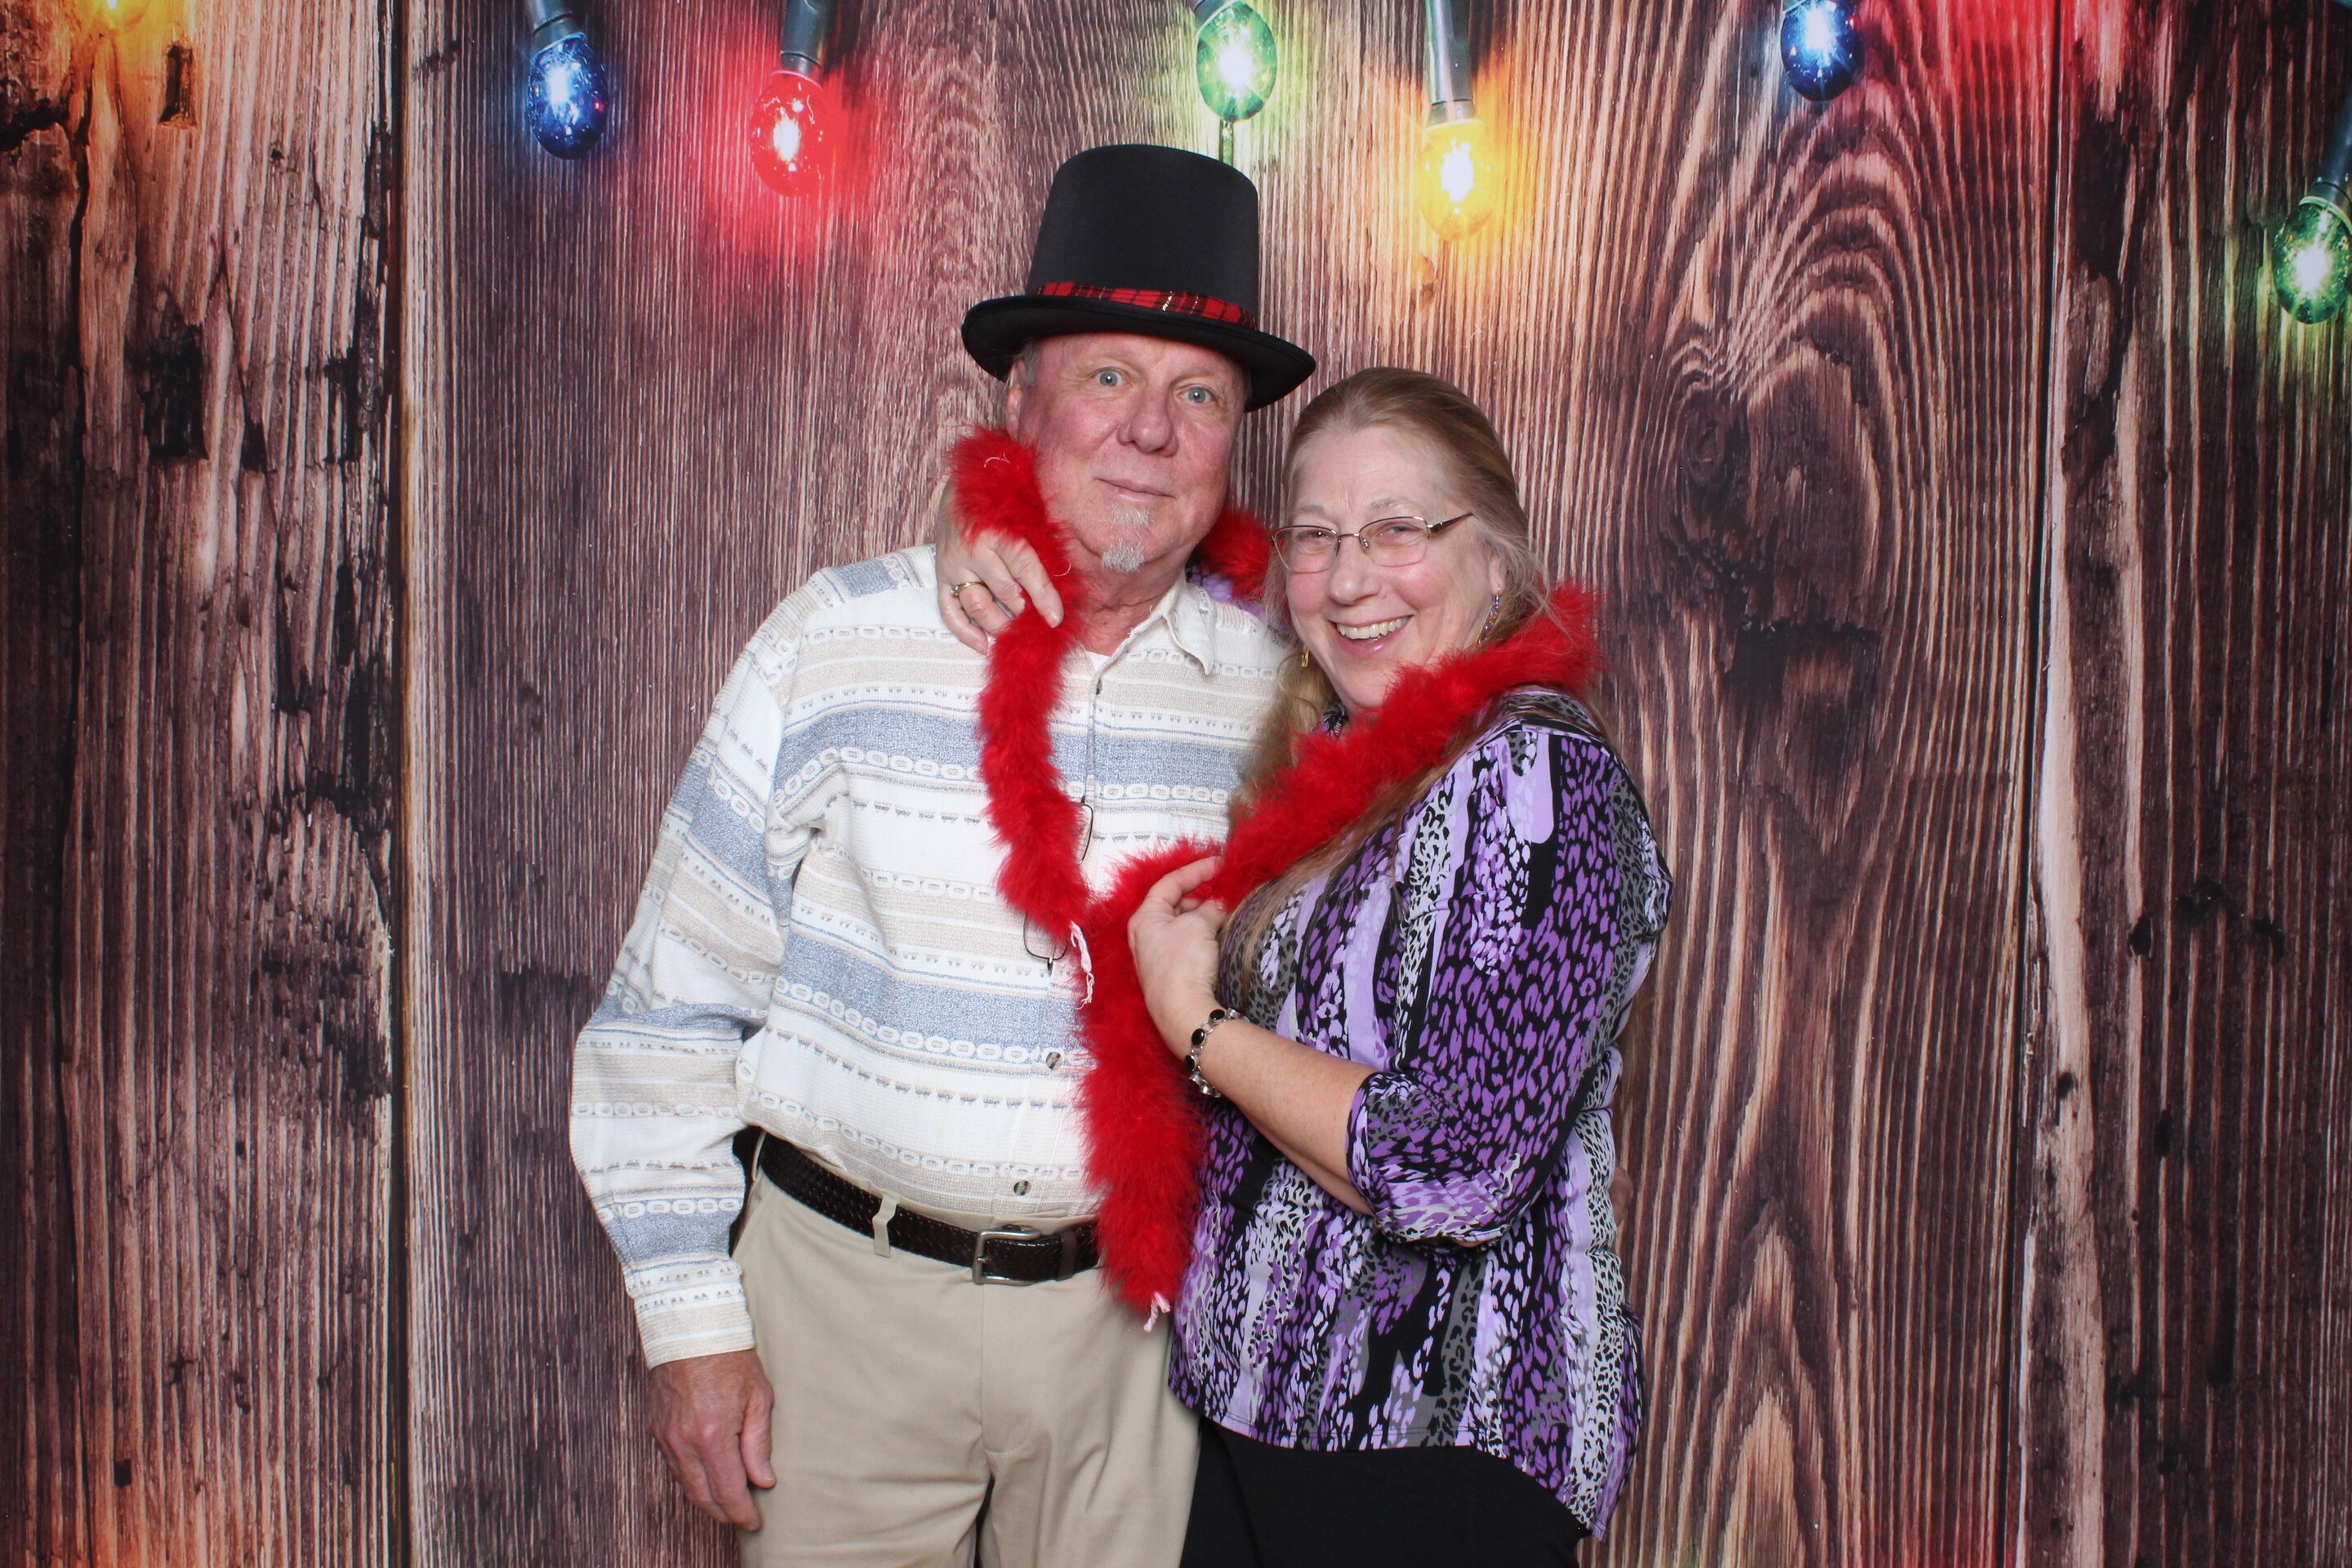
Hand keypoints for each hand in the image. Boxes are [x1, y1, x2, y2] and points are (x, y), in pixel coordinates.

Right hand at [648, 1348, 775, 1529]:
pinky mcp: (654, 1429)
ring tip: (726, 1502)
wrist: (689, 1328)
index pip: (728, 1490)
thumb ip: (759, 1443)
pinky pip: (672, 1465)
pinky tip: (706, 1477)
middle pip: (702, 1496)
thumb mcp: (758, 1397)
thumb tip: (763, 1479)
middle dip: (723, 1513)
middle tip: (741, 1518)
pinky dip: (690, 1478)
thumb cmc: (730, 1357)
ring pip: (684, 1484)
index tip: (754, 1523)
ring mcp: (665, 1436)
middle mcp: (683, 1441)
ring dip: (706, 1498)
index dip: (742, 1512)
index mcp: (712, 1434)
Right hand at [933, 479, 1063, 651]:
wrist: (961, 484)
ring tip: (1016, 632)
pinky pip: (948, 609)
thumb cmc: (1000, 499)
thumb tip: (1066, 574)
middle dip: (1024, 613)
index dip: (1043, 596)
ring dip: (999, 624)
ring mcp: (953, 563)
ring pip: (977, 605)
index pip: (1024, 568)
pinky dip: (964, 631)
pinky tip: (982, 644)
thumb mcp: (1024, 510)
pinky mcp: (939, 574)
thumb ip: (1040, 539)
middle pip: (1003, 591)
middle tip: (1038, 625)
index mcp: (997, 528)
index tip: (1055, 618)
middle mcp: (972, 548)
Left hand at [1128, 856, 1228, 1056]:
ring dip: (1204, 918)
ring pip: (1182, 926)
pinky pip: (1186, 945)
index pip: (1170, 883)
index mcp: (1145, 917)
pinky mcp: (1169, 974)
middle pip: (1175, 904)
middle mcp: (1145, 935)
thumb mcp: (1199, 924)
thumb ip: (1212, 908)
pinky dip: (1202, 936)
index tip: (1219, 864)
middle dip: (1201, 897)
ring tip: (1225, 916)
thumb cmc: (1183, 963)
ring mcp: (1155, 956)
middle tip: (1225, 894)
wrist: (1183, 1012)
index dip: (1196, 870)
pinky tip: (1219, 938)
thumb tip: (1220, 904)